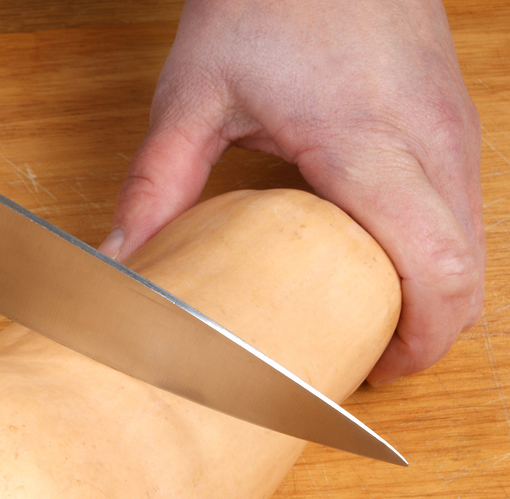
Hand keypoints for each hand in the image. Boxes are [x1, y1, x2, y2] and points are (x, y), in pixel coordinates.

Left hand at [100, 0, 484, 383]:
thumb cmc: (262, 0)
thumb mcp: (193, 98)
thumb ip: (156, 187)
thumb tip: (118, 261)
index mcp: (368, 144)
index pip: (438, 268)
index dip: (418, 340)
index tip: (372, 370)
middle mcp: (430, 140)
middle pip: (471, 270)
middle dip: (427, 328)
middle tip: (364, 351)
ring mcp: (453, 125)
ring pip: (475, 238)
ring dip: (432, 287)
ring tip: (366, 307)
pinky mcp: (452, 115)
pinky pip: (464, 202)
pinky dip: (434, 244)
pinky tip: (376, 248)